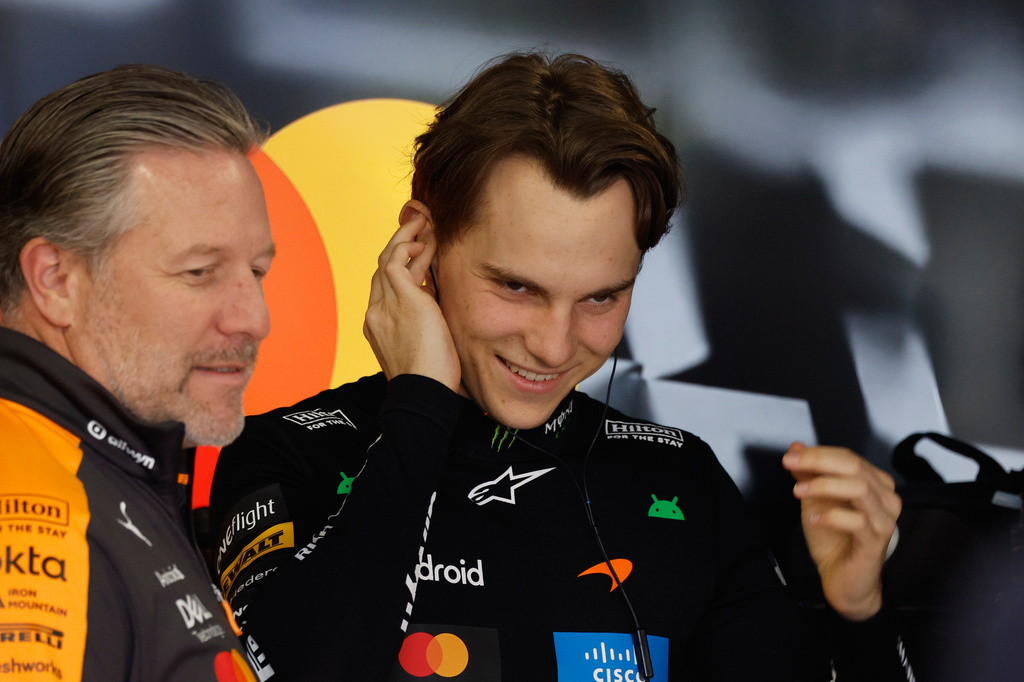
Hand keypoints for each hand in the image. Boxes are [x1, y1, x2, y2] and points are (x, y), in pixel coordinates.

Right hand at [363, 208, 459, 390]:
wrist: (422, 394)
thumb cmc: (431, 380)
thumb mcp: (426, 345)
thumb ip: (427, 321)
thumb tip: (439, 303)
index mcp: (380, 326)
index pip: (387, 286)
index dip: (402, 265)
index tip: (419, 252)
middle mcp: (376, 312)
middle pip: (383, 267)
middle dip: (401, 244)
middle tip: (420, 225)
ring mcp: (384, 305)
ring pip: (388, 258)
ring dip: (406, 237)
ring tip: (424, 221)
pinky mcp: (401, 299)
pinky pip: (396, 261)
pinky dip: (408, 246)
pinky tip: (423, 240)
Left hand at [782, 442, 900, 620]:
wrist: (841, 579)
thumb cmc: (833, 538)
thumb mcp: (815, 500)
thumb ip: (808, 474)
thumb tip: (795, 448)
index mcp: (875, 484)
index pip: (849, 457)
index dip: (818, 453)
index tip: (789, 457)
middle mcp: (886, 499)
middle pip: (855, 467)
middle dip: (818, 462)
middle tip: (790, 465)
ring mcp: (884, 521)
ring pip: (859, 489)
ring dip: (824, 485)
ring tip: (798, 492)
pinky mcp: (876, 543)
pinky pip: (857, 522)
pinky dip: (831, 516)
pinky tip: (814, 520)